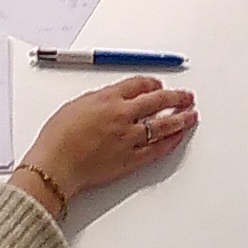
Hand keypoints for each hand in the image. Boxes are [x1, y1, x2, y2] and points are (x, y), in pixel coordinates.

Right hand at [18, 76, 196, 207]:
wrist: (55, 164)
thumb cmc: (58, 137)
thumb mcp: (76, 105)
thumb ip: (98, 100)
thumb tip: (111, 99)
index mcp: (108, 98)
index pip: (139, 85)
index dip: (153, 84)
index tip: (159, 85)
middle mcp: (123, 115)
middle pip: (158, 100)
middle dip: (176, 97)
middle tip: (186, 96)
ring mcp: (130, 137)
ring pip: (163, 124)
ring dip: (181, 118)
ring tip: (191, 115)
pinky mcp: (131, 159)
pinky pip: (157, 149)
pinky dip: (171, 141)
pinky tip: (178, 137)